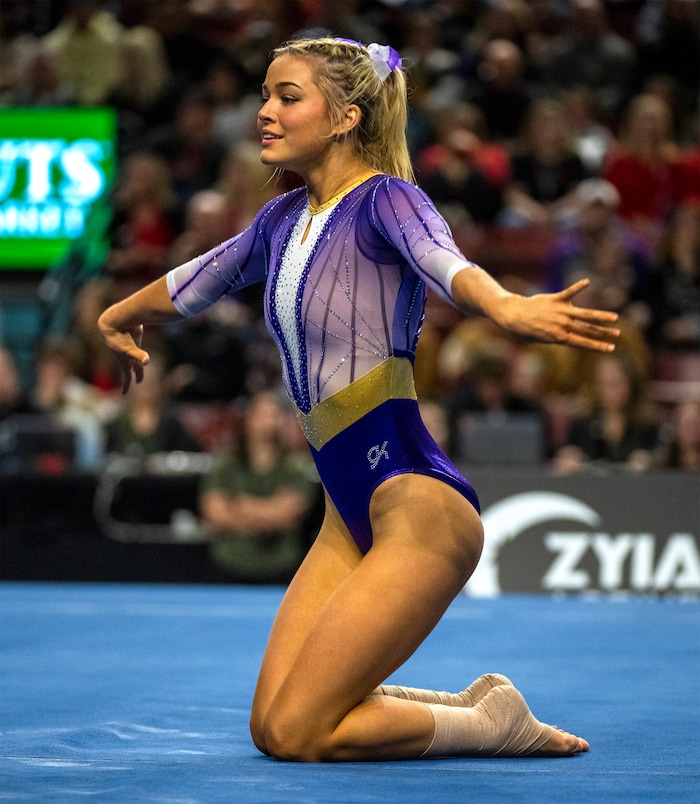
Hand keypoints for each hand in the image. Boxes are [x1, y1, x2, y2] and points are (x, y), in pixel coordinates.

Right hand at [97, 313, 148, 393]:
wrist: (114, 319)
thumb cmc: (119, 335)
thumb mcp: (129, 347)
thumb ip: (138, 354)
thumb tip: (146, 362)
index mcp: (124, 359)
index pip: (125, 375)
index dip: (126, 385)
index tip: (124, 393)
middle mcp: (126, 354)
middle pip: (133, 367)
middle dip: (136, 374)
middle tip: (139, 381)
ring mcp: (130, 345)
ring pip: (134, 357)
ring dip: (136, 363)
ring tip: (139, 367)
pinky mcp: (134, 336)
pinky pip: (136, 346)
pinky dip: (139, 351)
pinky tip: (140, 351)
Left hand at [497, 279, 619, 351]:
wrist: (514, 316)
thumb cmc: (527, 330)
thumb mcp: (544, 339)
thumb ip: (560, 336)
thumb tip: (573, 337)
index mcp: (560, 337)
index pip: (584, 343)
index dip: (598, 346)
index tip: (612, 348)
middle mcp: (563, 325)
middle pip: (588, 329)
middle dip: (604, 333)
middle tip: (618, 334)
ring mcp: (561, 312)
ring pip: (586, 314)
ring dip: (601, 316)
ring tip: (614, 318)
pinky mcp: (556, 299)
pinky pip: (570, 292)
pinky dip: (578, 286)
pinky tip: (587, 282)